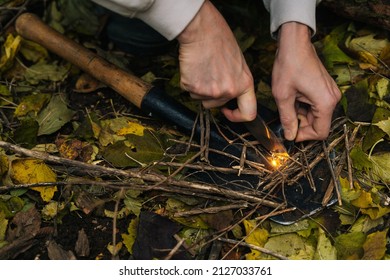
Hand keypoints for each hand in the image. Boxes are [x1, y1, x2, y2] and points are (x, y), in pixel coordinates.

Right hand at [177, 0, 256, 121]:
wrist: (201, 29)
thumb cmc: (219, 40)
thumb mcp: (238, 62)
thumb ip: (236, 81)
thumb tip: (230, 93)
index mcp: (244, 84)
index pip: (249, 113)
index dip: (237, 116)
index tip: (227, 111)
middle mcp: (229, 91)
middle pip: (216, 105)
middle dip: (211, 94)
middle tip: (209, 72)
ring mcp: (210, 91)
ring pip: (201, 98)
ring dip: (199, 87)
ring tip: (202, 67)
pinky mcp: (193, 88)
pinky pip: (189, 90)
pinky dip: (188, 80)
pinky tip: (193, 66)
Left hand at [272, 22, 340, 141]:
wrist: (295, 44)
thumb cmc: (289, 65)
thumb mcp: (283, 96)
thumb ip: (287, 119)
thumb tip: (290, 136)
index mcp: (325, 102)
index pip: (320, 132)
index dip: (304, 136)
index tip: (290, 133)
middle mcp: (333, 99)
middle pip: (319, 124)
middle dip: (301, 125)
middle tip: (285, 116)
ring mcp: (330, 93)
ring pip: (316, 115)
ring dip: (301, 115)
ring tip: (288, 103)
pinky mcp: (326, 88)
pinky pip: (316, 106)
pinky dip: (304, 107)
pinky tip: (293, 98)